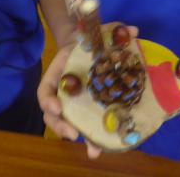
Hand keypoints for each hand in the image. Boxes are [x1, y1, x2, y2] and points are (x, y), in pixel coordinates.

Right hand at [38, 23, 138, 158]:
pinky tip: (102, 148)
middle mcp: (63, 93)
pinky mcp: (88, 112)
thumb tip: (133, 30)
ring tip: (93, 150)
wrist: (93, 50)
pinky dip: (93, 139)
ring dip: (79, 137)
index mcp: (58, 74)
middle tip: (73, 134)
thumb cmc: (90, 42)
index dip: (48, 101)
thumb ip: (113, 30)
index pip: (45, 90)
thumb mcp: (99, 32)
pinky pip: (86, 127)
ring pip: (68, 124)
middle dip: (61, 126)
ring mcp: (74, 104)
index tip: (57, 107)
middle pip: (53, 114)